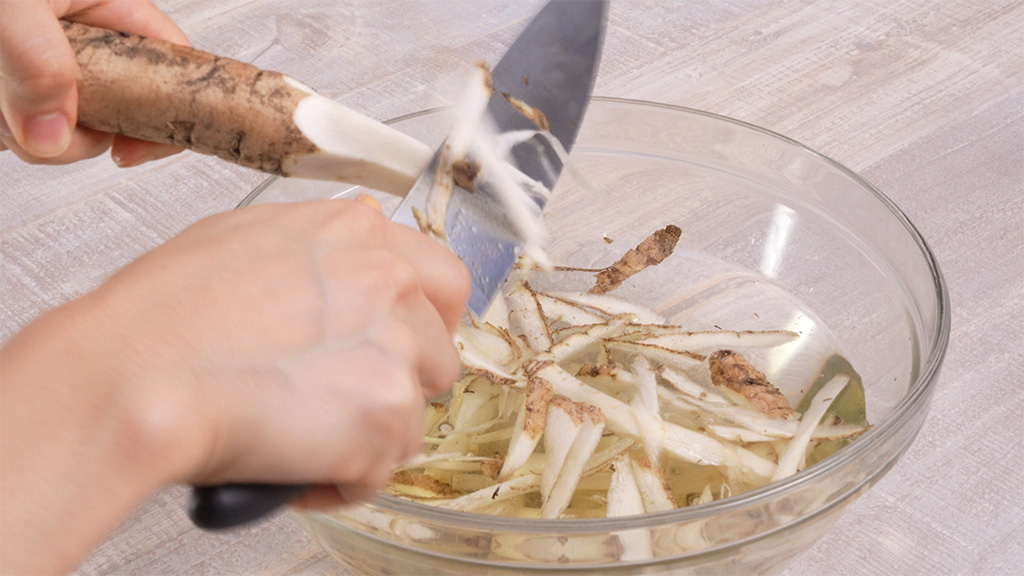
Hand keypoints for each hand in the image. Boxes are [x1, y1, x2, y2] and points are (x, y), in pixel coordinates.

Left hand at [0, 0, 187, 164]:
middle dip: (68, 132)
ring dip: (17, 128)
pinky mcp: (18, 88)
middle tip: (21, 115)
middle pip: (114, 117)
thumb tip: (51, 140)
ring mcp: (53, 69)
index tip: (126, 152)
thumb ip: (36, 67)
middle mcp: (91, 44)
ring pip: (60, 131)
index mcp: (114, 9)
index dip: (164, 119)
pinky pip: (20, 131)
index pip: (175, 71)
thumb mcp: (11, 9)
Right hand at [0, 199, 470, 572]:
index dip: (425, 322)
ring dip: (368, 435)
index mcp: (358, 234)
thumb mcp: (244, 240)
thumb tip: (338, 263)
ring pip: (414, 415)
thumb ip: (315, 249)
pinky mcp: (385, 414)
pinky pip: (382, 468)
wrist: (138, 372)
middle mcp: (390, 282)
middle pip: (439, 352)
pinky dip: (342, 480)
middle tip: (349, 401)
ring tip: (303, 439)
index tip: (402, 345)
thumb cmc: (164, 314)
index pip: (442, 278)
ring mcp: (395, 348)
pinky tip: (294, 467)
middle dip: (402, 383)